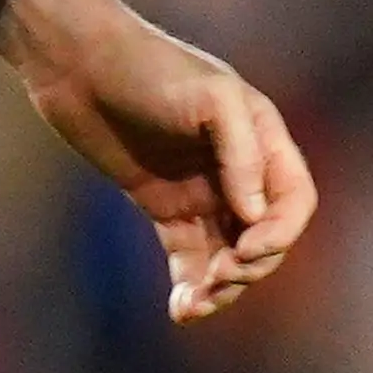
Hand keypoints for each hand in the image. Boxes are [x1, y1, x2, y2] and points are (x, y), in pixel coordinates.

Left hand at [17, 13, 318, 321]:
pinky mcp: (164, 205)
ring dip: (220, 287)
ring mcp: (201, 189)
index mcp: (262, 137)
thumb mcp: (210, 97)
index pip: (294, 200)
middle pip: (265, 236)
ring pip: (228, 254)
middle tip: (217, 278)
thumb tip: (255, 216)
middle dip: (249, 266)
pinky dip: (190, 285)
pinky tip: (179, 308)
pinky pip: (189, 256)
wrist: (79, 64)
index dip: (280, 233)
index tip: (244, 252)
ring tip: (192, 305)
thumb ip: (243, 152)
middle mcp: (239, 168)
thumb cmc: (150, 68)